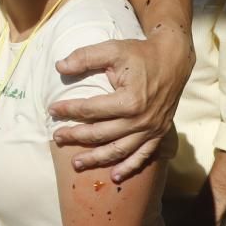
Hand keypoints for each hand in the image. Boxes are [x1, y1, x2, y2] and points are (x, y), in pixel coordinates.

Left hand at [49, 31, 192, 182]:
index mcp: (129, 100)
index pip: (90, 109)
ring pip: (119, 150)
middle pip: (101, 134)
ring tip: (76, 163)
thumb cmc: (141, 54)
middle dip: (76, 136)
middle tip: (57, 138)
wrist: (173, 60)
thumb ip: (85, 57)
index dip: (68, 110)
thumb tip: (59, 67)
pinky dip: (129, 167)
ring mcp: (151, 129)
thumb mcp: (112, 49)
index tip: (52, 109)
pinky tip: (114, 176)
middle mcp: (141, 120)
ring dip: (96, 159)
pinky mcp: (159, 133)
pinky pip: (143, 156)